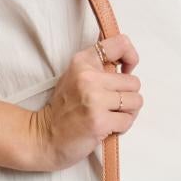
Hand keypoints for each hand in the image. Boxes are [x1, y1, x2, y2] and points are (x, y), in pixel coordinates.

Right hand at [26, 34, 141, 170]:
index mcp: (83, 62)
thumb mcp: (75, 77)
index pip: (121, 44)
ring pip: (136, 101)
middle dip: (128, 95)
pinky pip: (128, 120)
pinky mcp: (100, 121)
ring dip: (127, 112)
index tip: (126, 71)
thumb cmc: (64, 109)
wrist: (45, 137)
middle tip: (112, 104)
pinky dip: (122, 126)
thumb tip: (127, 63)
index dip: (131, 58)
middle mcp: (88, 77)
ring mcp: (94, 99)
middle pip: (134, 82)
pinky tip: (107, 127)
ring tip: (110, 115)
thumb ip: (98, 67)